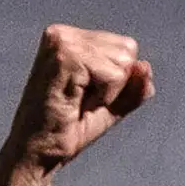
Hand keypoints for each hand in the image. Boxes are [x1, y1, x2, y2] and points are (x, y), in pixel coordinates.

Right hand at [0, 24, 154, 185]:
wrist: (38, 151)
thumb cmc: (67, 130)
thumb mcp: (110, 106)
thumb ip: (132, 88)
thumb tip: (146, 67)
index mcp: (71, 39)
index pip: (126, 47)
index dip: (117, 81)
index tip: (86, 97)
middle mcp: (64, 34)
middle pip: (128, 51)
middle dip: (115, 85)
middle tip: (82, 101)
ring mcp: (63, 42)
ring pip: (122, 63)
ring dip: (107, 92)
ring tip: (77, 101)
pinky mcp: (65, 56)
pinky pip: (113, 75)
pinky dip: (103, 96)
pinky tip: (77, 102)